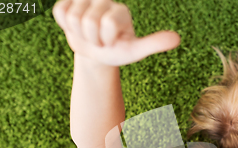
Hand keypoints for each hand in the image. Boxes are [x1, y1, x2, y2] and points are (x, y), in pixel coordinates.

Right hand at [53, 0, 179, 65]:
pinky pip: (60, 13)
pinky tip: (77, 27)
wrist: (97, 54)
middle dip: (93, 39)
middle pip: (89, 21)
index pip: (107, 23)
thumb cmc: (118, 51)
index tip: (112, 42)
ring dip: (80, 34)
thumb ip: (154, 43)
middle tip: (100, 41)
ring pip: (73, 18)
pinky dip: (66, 27)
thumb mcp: (135, 51)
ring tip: (90, 36)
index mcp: (121, 10)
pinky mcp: (67, 2)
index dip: (106, 39)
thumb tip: (177, 39)